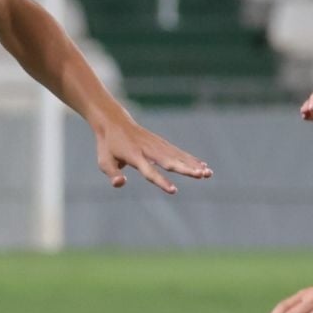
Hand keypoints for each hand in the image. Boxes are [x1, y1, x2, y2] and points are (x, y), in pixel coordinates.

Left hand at [95, 118, 211, 193]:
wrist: (114, 122)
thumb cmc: (108, 146)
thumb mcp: (104, 161)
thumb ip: (113, 174)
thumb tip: (120, 184)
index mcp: (134, 156)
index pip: (149, 171)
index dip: (161, 181)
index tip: (174, 190)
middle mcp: (148, 149)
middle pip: (170, 161)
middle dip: (186, 169)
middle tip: (202, 175)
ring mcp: (157, 145)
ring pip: (178, 156)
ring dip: (193, 165)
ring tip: (208, 173)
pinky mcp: (161, 143)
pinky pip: (178, 152)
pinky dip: (191, 159)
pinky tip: (203, 166)